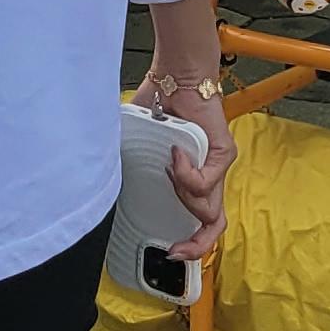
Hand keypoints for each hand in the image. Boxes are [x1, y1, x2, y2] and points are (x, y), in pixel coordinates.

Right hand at [132, 71, 235, 260]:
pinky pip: (206, 181)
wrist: (176, 77)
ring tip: (168, 170)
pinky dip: (186, 174)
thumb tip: (105, 184)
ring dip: (182, 195)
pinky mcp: (224, 152)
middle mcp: (209, 177)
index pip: (201, 222)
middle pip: (214, 224)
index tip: (168, 253)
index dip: (191, 245)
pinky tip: (175, 154)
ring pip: (207, 206)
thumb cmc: (160, 107)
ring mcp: (218, 166)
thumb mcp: (142, 148)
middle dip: (195, 245)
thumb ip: (133, 168)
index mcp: (192, 180)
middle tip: (174, 249)